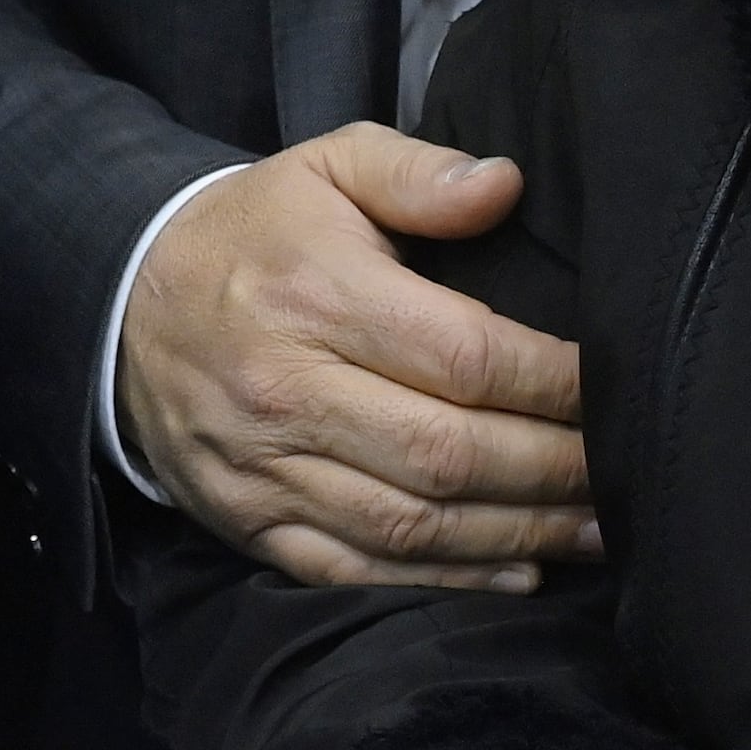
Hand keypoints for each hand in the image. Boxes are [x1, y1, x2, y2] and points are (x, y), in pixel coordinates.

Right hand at [117, 126, 591, 583]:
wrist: (125, 305)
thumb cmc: (256, 234)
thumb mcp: (325, 167)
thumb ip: (416, 172)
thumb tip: (504, 184)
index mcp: (316, 295)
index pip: (464, 355)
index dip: (556, 384)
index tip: (616, 388)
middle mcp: (288, 389)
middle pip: (449, 453)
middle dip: (555, 470)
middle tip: (625, 471)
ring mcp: (265, 467)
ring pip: (414, 525)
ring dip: (519, 534)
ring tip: (595, 528)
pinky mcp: (252, 523)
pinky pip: (359, 570)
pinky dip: (446, 583)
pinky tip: (515, 569)